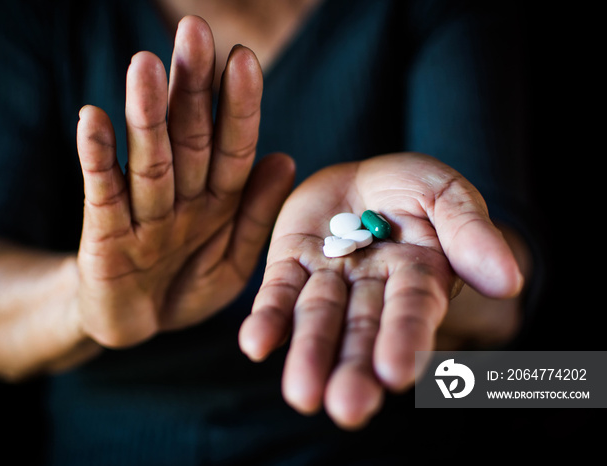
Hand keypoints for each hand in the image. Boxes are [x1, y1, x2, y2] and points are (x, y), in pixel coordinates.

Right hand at [75, 16, 293, 347]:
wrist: (138, 326)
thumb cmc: (187, 286)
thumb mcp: (233, 260)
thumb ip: (256, 214)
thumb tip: (285, 158)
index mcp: (217, 200)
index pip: (232, 147)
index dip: (239, 106)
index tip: (243, 59)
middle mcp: (180, 197)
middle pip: (188, 137)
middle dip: (192, 87)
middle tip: (193, 31)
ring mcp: (139, 214)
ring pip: (148, 160)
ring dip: (146, 116)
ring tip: (144, 67)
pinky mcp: (102, 237)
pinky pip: (101, 195)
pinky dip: (97, 160)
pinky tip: (92, 118)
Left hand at [238, 152, 523, 428]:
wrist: (366, 176)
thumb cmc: (416, 189)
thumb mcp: (449, 196)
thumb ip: (472, 234)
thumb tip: (509, 282)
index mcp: (418, 277)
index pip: (411, 312)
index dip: (404, 340)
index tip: (395, 374)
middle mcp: (371, 290)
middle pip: (361, 331)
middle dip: (353, 368)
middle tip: (347, 409)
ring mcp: (327, 279)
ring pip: (316, 320)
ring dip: (309, 356)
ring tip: (302, 395)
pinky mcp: (289, 264)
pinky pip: (277, 294)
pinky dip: (268, 319)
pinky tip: (255, 344)